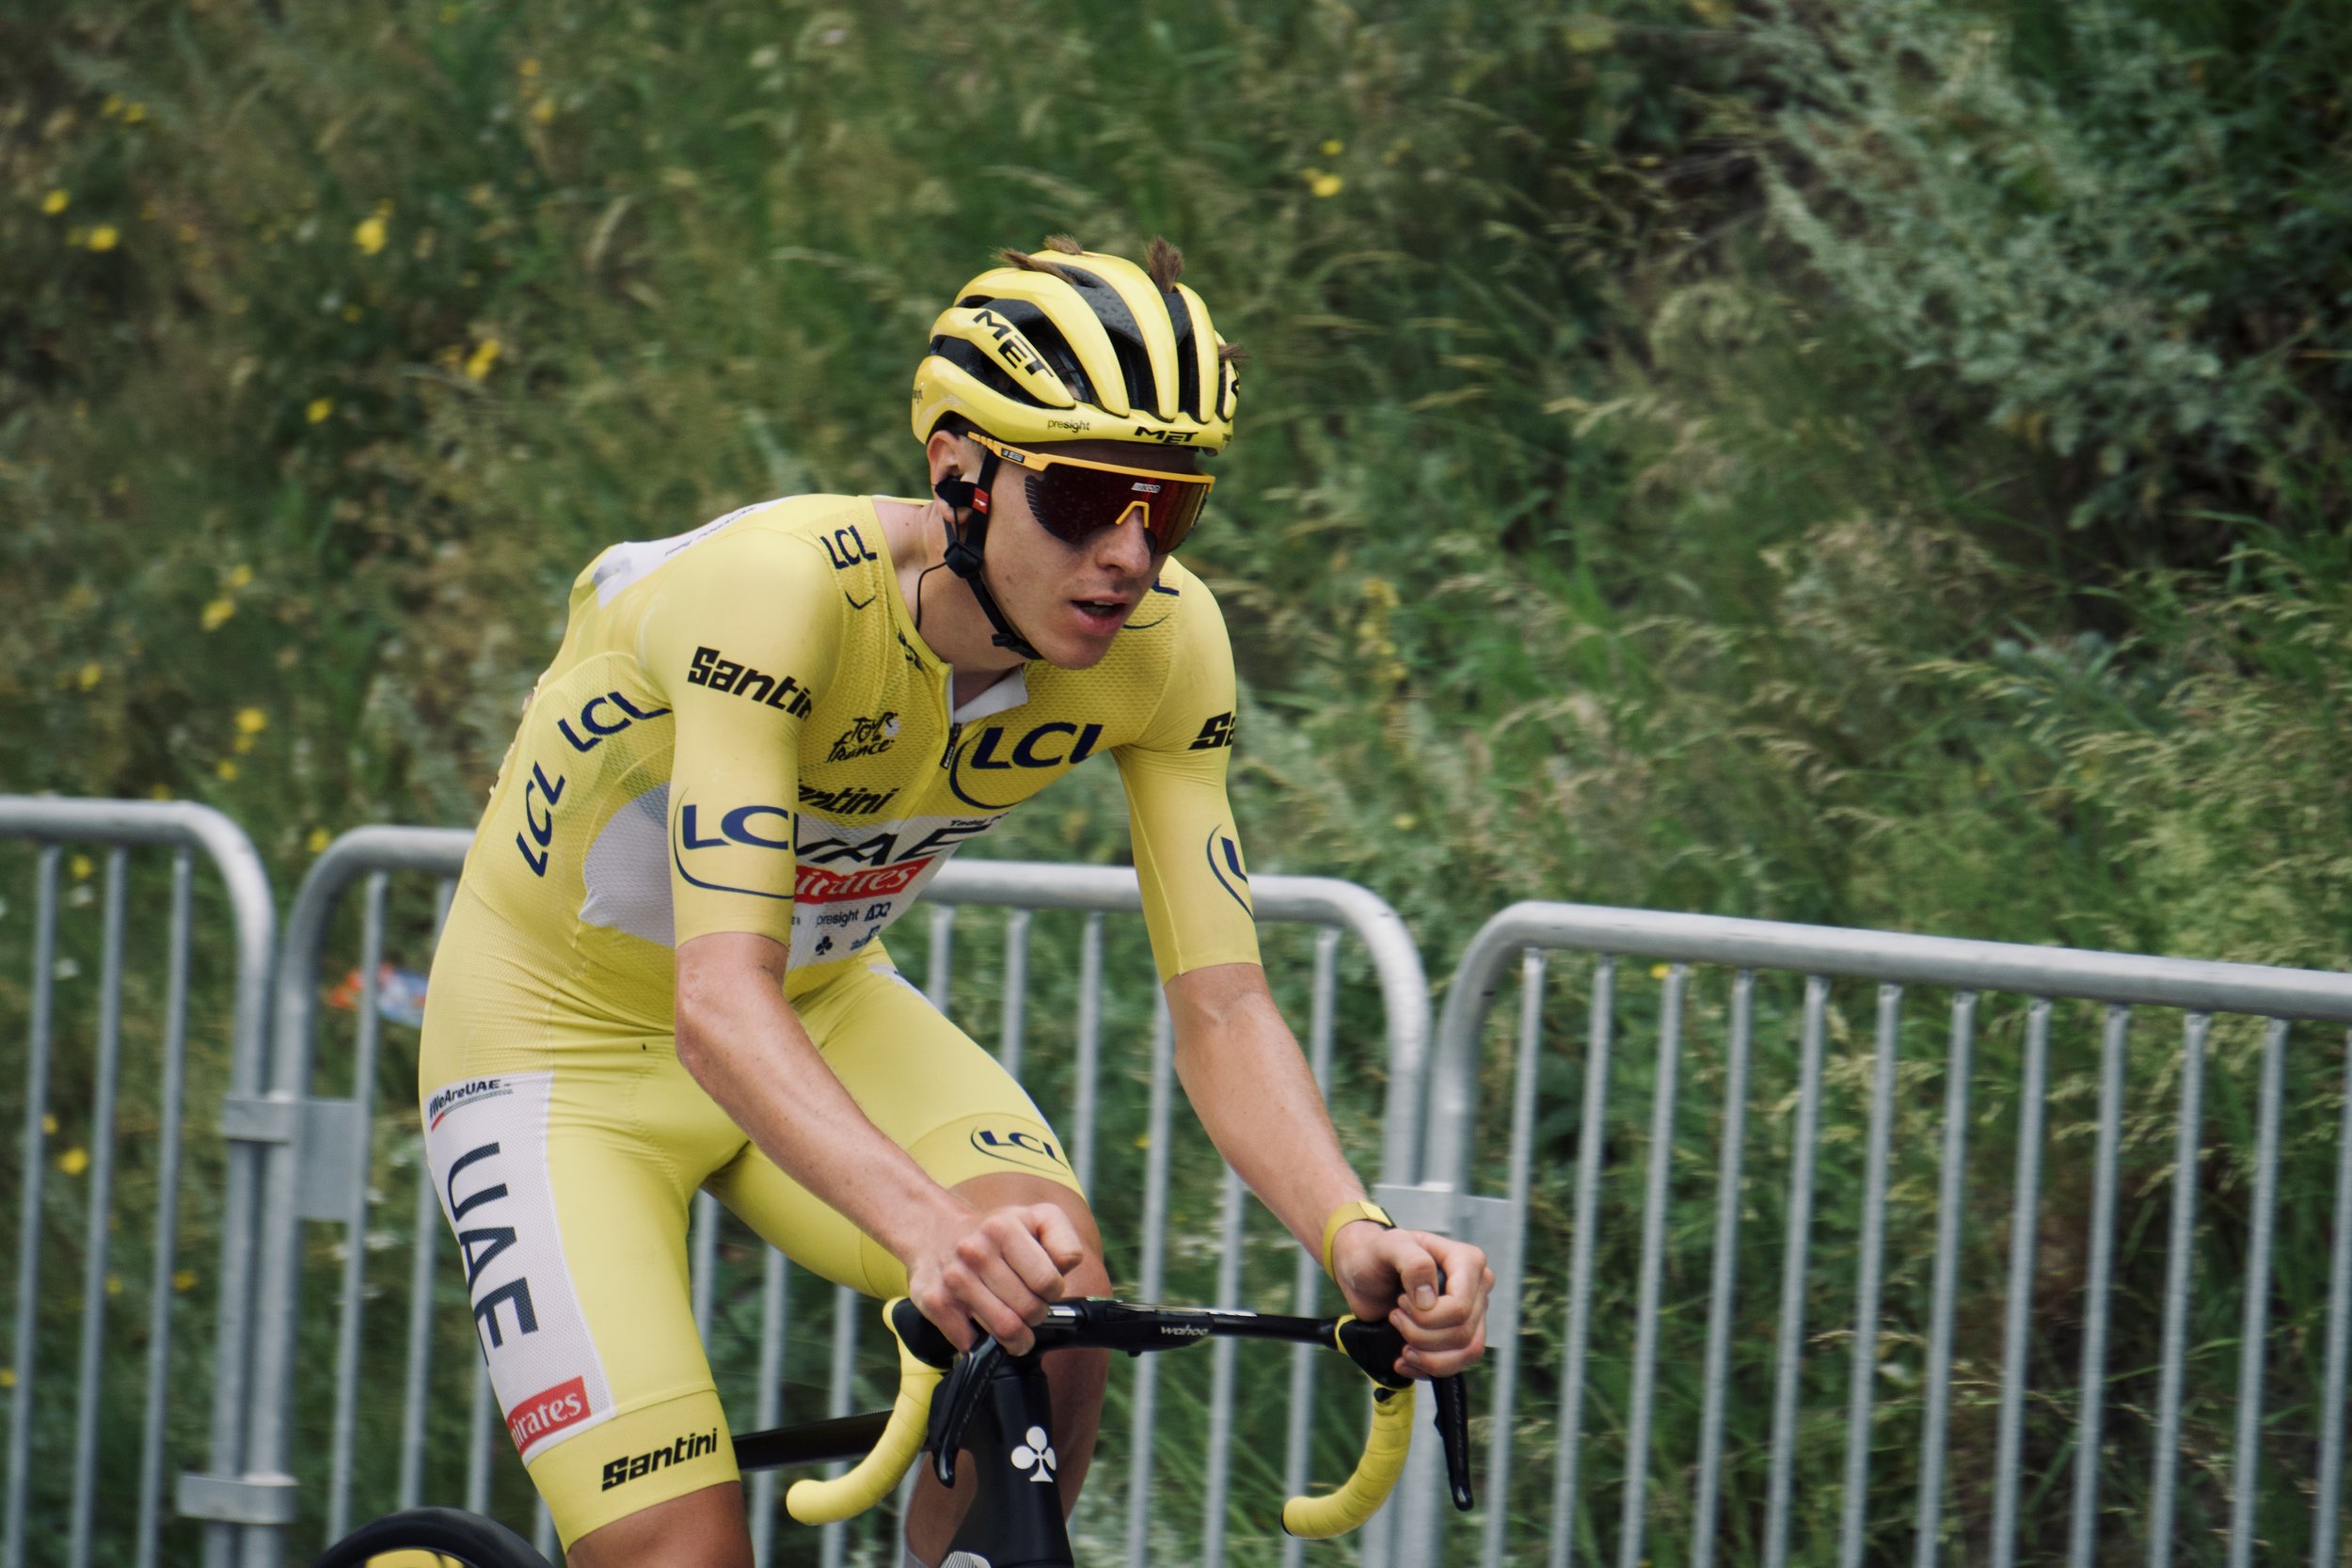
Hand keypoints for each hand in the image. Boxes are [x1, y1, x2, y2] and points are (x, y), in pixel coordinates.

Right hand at [903, 1201, 1088, 1355]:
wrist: (935, 1231)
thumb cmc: (996, 1232)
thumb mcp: (1038, 1219)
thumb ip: (1064, 1242)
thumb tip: (1064, 1271)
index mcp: (1004, 1228)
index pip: (1048, 1282)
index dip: (1053, 1291)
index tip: (1045, 1288)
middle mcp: (976, 1251)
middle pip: (1029, 1310)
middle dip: (1037, 1315)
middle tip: (1030, 1308)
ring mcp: (954, 1279)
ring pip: (1005, 1330)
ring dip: (1016, 1336)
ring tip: (1015, 1325)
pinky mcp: (935, 1302)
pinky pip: (972, 1343)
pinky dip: (983, 1343)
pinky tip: (984, 1327)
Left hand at [1331, 1225, 1493, 1379]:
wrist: (1365, 1271)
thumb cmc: (1377, 1254)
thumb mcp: (1389, 1246)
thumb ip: (1413, 1263)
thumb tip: (1429, 1301)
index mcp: (1467, 1262)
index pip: (1460, 1308)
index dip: (1426, 1316)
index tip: (1400, 1302)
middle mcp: (1477, 1288)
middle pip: (1461, 1333)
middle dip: (1420, 1335)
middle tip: (1395, 1315)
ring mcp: (1471, 1314)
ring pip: (1466, 1353)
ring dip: (1426, 1356)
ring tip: (1401, 1344)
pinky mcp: (1459, 1336)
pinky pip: (1457, 1365)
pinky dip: (1427, 1368)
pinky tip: (1404, 1360)